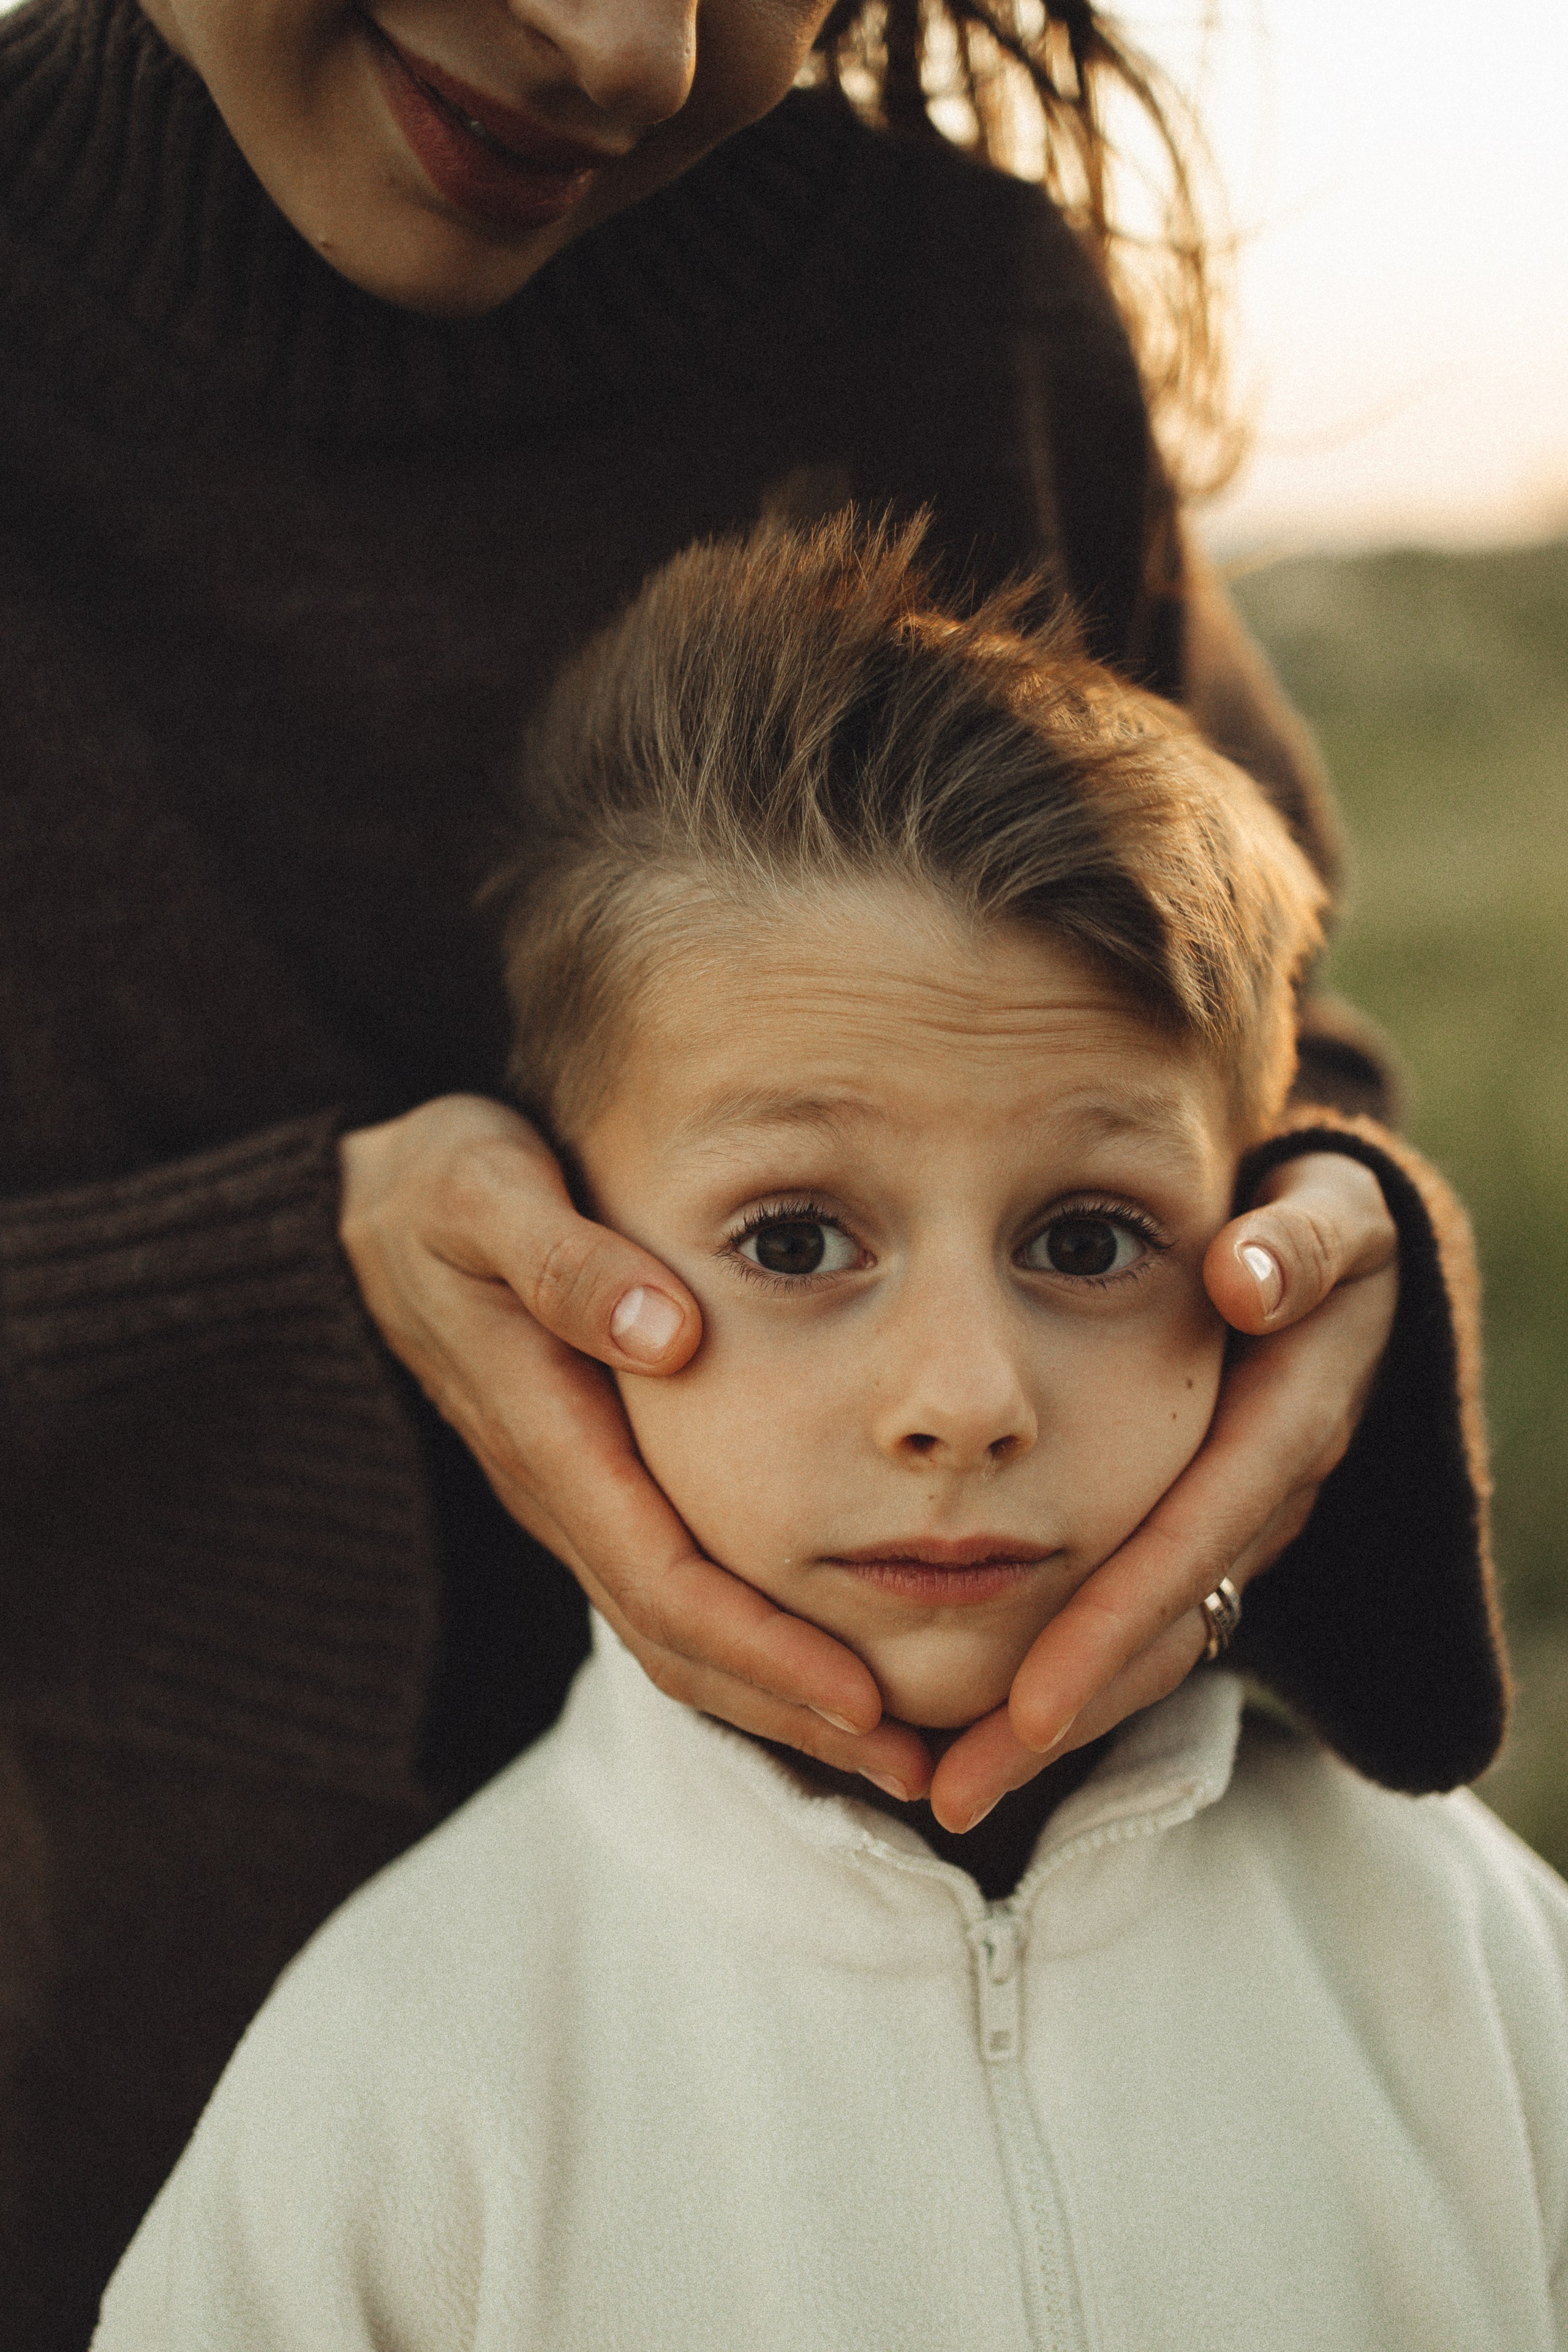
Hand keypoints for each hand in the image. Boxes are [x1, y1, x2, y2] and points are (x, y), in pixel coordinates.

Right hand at [338, 1096, 933, 1798]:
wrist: (374, 1212)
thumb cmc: (448, 1190)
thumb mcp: (490, 1192)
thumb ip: (565, 1263)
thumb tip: (662, 1334)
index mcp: (550, 1434)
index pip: (664, 1579)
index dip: (764, 1649)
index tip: (863, 1697)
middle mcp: (561, 1494)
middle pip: (677, 1641)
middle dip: (793, 1711)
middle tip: (921, 1766)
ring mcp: (574, 1500)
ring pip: (675, 1634)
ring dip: (782, 1700)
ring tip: (902, 1746)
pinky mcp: (593, 1488)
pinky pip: (673, 1593)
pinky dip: (753, 1645)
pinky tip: (832, 1659)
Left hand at [925, 1152, 1398, 1832]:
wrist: (1344, 1257)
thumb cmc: (1317, 1221)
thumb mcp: (1331, 1212)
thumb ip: (1301, 1243)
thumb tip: (1249, 1281)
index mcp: (1286, 1423)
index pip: (1189, 1538)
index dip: (1112, 1620)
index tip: (1025, 1704)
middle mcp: (1261, 1497)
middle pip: (1162, 1626)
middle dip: (1063, 1712)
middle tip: (952, 1787)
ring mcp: (1233, 1526)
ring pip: (1150, 1646)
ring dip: (1053, 1720)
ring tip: (943, 1783)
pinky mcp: (1198, 1536)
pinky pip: (1137, 1624)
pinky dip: (1065, 1676)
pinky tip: (976, 1724)